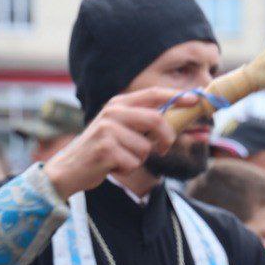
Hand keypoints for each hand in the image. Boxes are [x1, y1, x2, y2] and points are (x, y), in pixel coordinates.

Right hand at [44, 89, 199, 199]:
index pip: (153, 94)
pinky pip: (133, 163)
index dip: (176, 96)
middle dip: (166, 137)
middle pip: (155, 119)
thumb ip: (143, 124)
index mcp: (118, 104)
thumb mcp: (119, 130)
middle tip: (164, 148)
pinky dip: (127, 169)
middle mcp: (112, 113)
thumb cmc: (101, 150)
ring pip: (145, 147)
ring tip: (121, 159)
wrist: (69, 168)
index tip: (195, 99)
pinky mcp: (105, 150)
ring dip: (138, 159)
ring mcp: (107, 130)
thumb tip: (176, 123)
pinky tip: (112, 167)